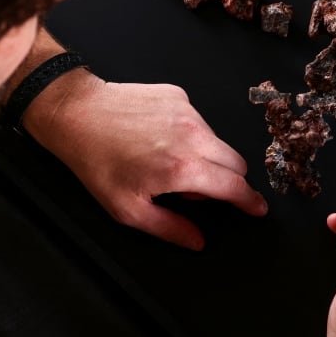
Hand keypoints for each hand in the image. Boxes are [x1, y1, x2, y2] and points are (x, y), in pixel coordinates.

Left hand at [24, 69, 267, 250]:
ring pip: (218, 141)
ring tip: (167, 161)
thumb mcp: (128, 209)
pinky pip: (199, 121)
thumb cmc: (98, 163)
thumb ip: (169, 227)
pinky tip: (159, 137)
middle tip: (192, 189)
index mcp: (183, 168)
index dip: (249, 201)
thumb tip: (198, 241)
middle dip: (227, 180)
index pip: (233, 186)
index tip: (257, 208)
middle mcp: (192, 136)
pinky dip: (189, 134)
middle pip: (236, 162)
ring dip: (206, 156)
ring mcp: (187, 111)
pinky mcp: (178, 95)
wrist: (78, 114)